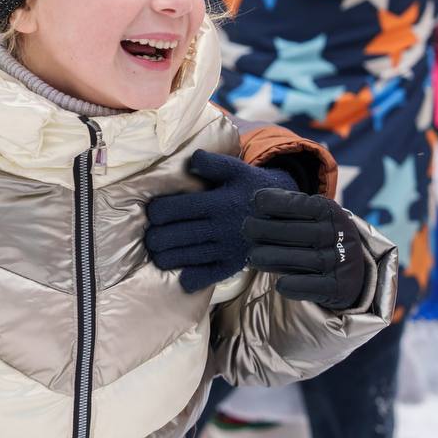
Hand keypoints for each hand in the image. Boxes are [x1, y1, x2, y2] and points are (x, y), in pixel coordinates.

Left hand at [145, 150, 298, 292]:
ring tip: (158, 253)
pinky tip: (182, 276)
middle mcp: (221, 228)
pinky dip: (191, 279)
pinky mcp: (234, 265)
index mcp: (218, 202)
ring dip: (165, 258)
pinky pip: (208, 277)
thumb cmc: (253, 187)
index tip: (152, 213)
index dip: (157, 212)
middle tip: (150, 237)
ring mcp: (227, 249)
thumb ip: (213, 163)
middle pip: (175, 236)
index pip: (175, 209)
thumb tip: (191, 159)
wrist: (287, 213)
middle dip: (155, 238)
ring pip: (186, 258)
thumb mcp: (237, 169)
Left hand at [245, 189, 366, 311]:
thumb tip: (255, 199)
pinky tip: (278, 283)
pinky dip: (290, 285)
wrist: (355, 269)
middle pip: (291, 231)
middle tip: (246, 229)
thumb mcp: (313, 214)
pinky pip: (309, 286)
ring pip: (296, 259)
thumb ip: (289, 205)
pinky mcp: (338, 286)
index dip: (270, 201)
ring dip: (267, 257)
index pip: (296, 203)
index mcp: (329, 211)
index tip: (255, 203)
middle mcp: (336, 233)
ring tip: (253, 256)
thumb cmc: (321, 235)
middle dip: (261, 229)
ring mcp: (339, 260)